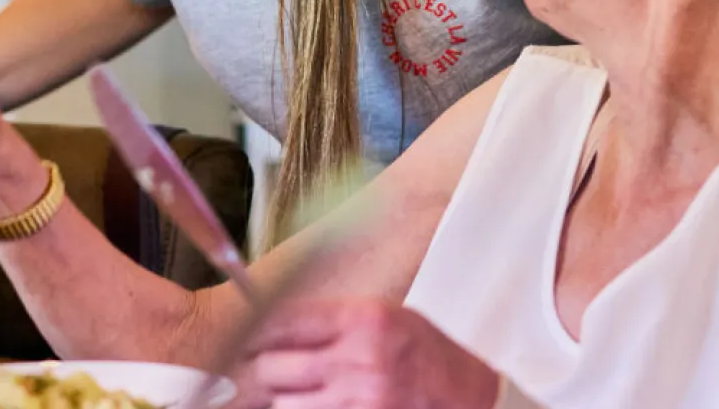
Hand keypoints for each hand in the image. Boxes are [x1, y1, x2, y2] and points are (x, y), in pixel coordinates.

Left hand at [230, 299, 501, 408]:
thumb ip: (332, 323)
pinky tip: (322, 403)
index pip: (280, 321)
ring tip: (304, 396)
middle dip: (266, 374)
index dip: (252, 334)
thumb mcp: (386, 320)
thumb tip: (266, 331)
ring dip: (285, 403)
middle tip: (271, 375)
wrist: (476, 394)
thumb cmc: (427, 356)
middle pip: (270, 368)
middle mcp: (361, 360)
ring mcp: (363, 400)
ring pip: (282, 406)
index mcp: (365, 320)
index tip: (242, 341)